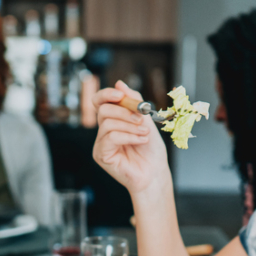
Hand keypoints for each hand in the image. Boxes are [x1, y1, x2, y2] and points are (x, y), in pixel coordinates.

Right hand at [91, 81, 170, 195]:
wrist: (155, 172)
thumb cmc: (151, 150)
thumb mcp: (146, 121)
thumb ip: (134, 102)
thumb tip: (119, 83)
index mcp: (113, 120)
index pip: (100, 101)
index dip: (107, 94)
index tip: (120, 94)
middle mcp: (104, 131)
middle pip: (103, 109)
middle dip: (124, 111)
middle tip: (141, 119)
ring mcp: (101, 143)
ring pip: (107, 123)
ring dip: (130, 126)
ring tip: (144, 134)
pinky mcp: (101, 154)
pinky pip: (111, 137)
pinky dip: (128, 136)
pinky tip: (140, 140)